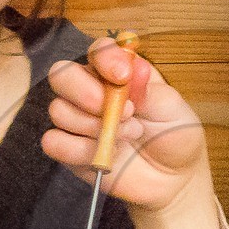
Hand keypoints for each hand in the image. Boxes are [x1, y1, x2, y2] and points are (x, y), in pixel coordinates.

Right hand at [42, 35, 210, 212]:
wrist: (174, 176)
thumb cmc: (173, 134)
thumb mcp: (171, 107)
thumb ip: (149, 90)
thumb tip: (132, 70)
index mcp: (116, 72)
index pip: (97, 51)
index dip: (105, 59)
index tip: (123, 76)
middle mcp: (91, 91)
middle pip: (62, 75)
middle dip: (86, 92)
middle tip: (123, 112)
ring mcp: (78, 121)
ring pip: (58, 110)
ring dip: (94, 126)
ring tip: (128, 135)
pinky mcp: (71, 151)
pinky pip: (53, 142)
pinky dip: (77, 150)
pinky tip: (103, 155)